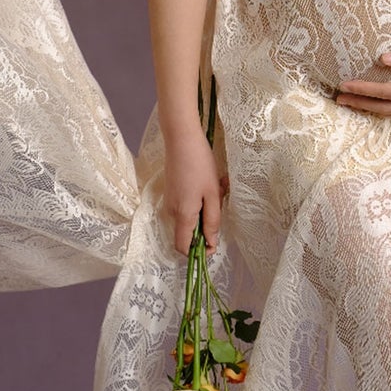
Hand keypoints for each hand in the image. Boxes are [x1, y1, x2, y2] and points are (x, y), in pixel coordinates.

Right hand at [161, 124, 226, 255]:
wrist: (181, 139)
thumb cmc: (200, 165)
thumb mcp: (212, 194)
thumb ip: (212, 221)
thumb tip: (210, 243)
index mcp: (182, 215)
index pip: (182, 247)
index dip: (198, 251)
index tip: (213, 243)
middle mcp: (172, 212)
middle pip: (189, 232)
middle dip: (207, 223)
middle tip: (220, 201)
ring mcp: (170, 201)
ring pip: (190, 217)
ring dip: (206, 208)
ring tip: (217, 187)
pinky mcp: (171, 192)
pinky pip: (187, 205)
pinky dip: (200, 199)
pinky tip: (209, 182)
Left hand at [335, 39, 390, 117]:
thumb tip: (383, 60)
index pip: (386, 93)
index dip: (363, 90)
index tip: (343, 86)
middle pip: (387, 109)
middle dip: (362, 104)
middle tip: (339, 100)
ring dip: (374, 109)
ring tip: (354, 104)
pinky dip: (390, 111)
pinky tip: (381, 107)